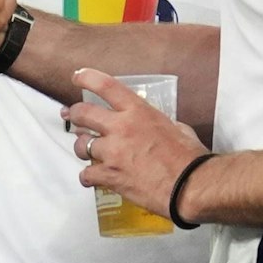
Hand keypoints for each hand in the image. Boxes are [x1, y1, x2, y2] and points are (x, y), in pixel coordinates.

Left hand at [66, 69, 206, 214]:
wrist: (191, 185)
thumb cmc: (190, 157)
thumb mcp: (177, 128)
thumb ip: (160, 122)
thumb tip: (159, 125)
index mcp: (138, 111)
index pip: (105, 85)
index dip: (86, 78)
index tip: (77, 77)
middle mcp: (121, 128)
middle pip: (83, 113)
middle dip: (74, 114)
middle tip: (72, 116)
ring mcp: (112, 152)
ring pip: (81, 145)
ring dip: (82, 147)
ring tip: (86, 151)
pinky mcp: (110, 176)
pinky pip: (86, 174)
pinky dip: (88, 176)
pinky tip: (93, 177)